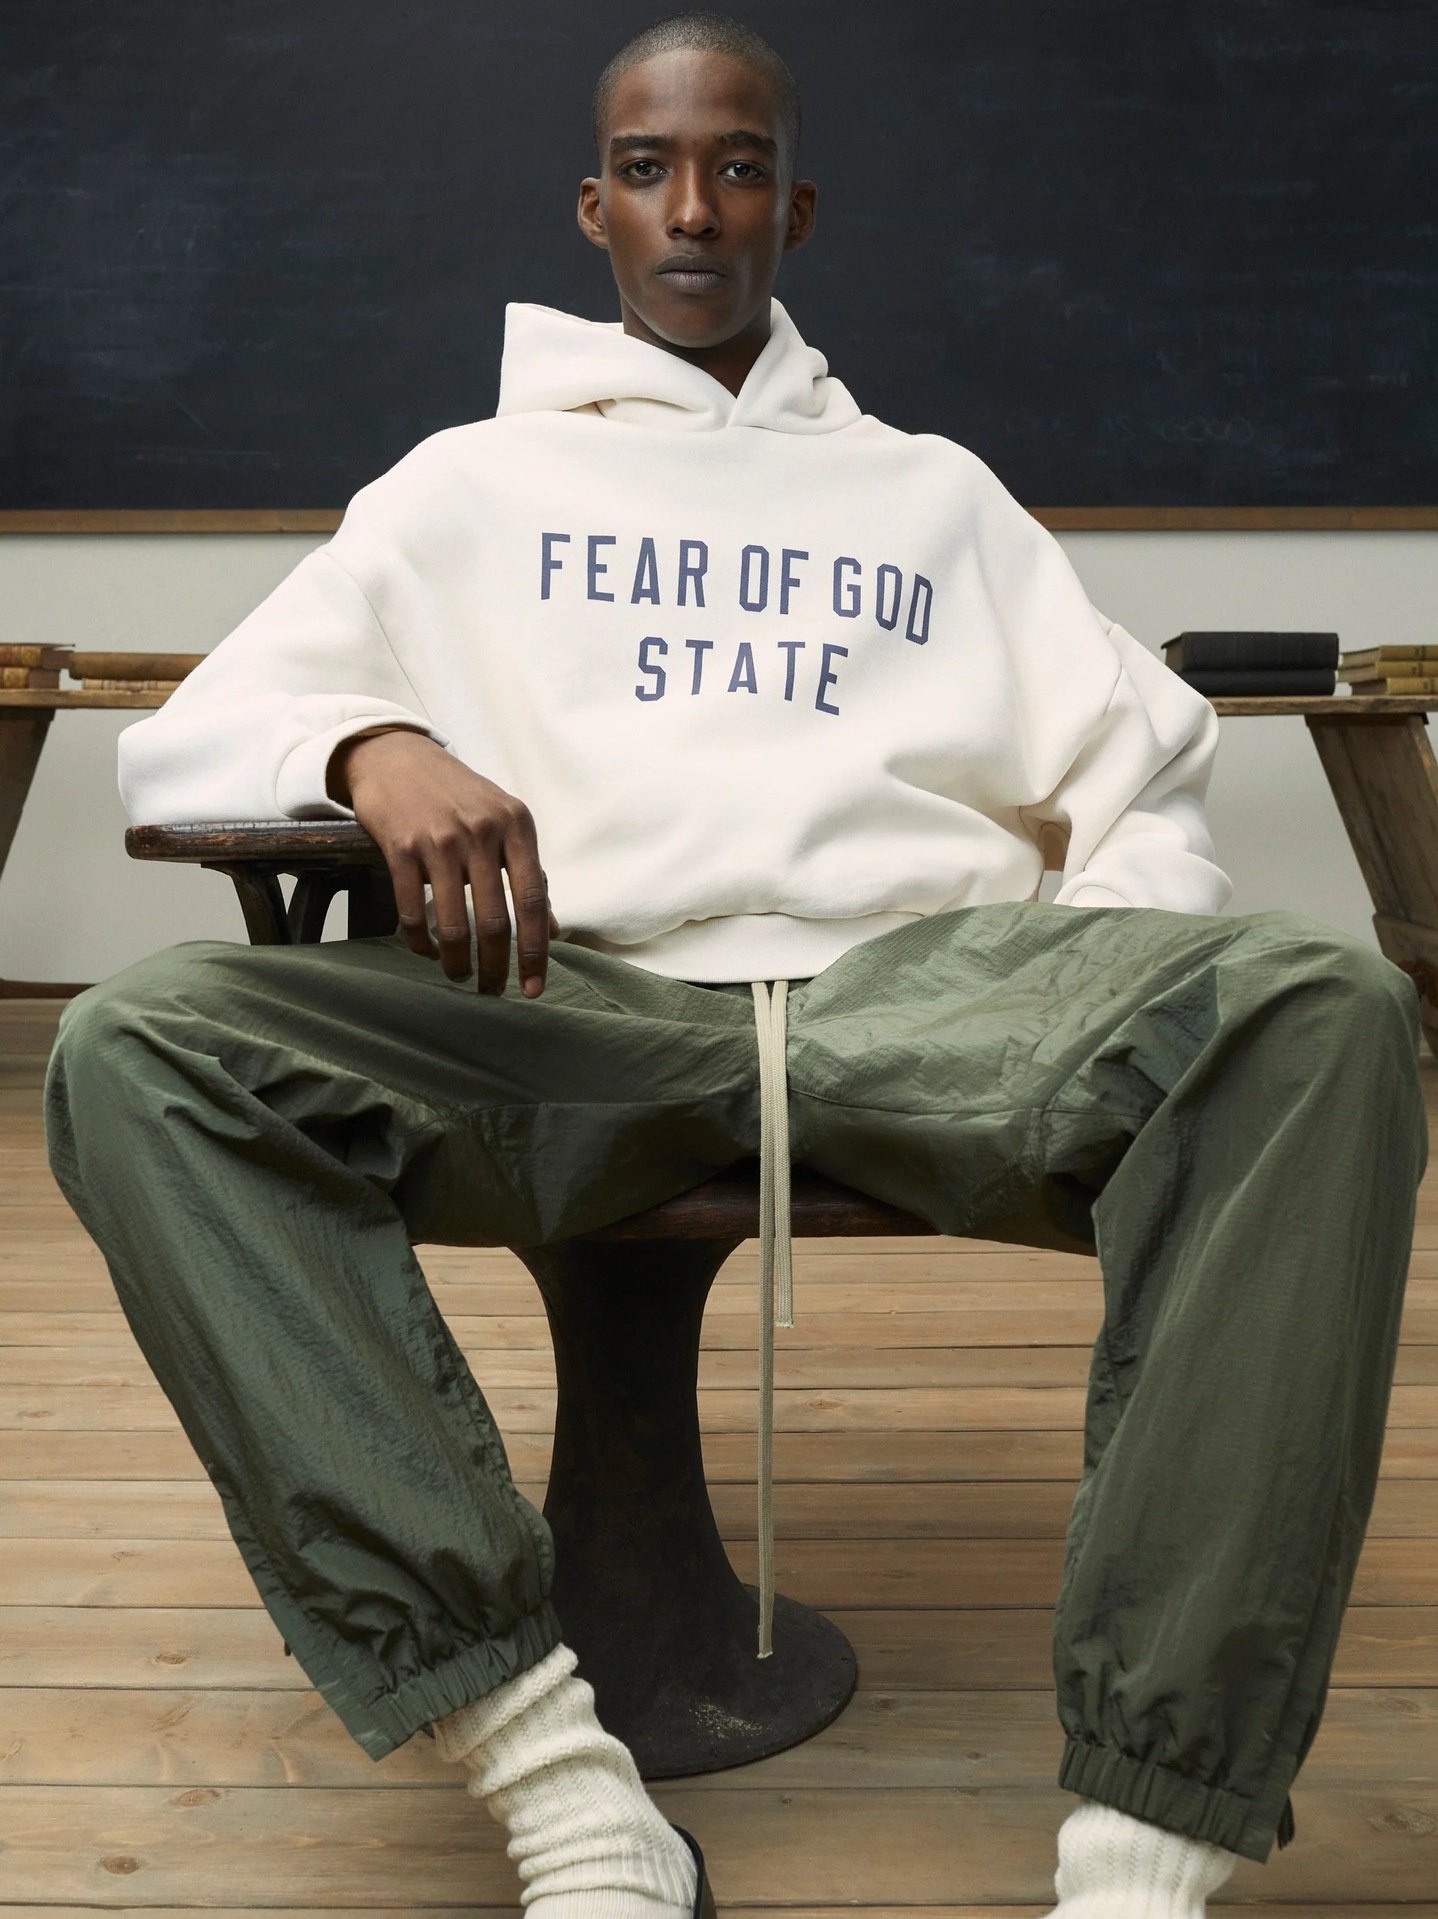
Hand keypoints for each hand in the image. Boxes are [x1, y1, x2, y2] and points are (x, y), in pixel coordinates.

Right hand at [328, 728, 561, 995]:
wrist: (398, 757)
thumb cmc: (460, 796)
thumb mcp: (505, 822)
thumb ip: (529, 873)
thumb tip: (552, 931)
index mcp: (516, 825)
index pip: (532, 900)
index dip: (536, 951)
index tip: (534, 988)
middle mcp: (481, 831)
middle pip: (493, 921)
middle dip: (494, 967)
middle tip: (492, 991)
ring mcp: (439, 839)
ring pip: (452, 923)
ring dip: (456, 962)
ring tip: (459, 975)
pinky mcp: (400, 846)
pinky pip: (410, 910)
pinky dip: (419, 941)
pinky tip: (425, 951)